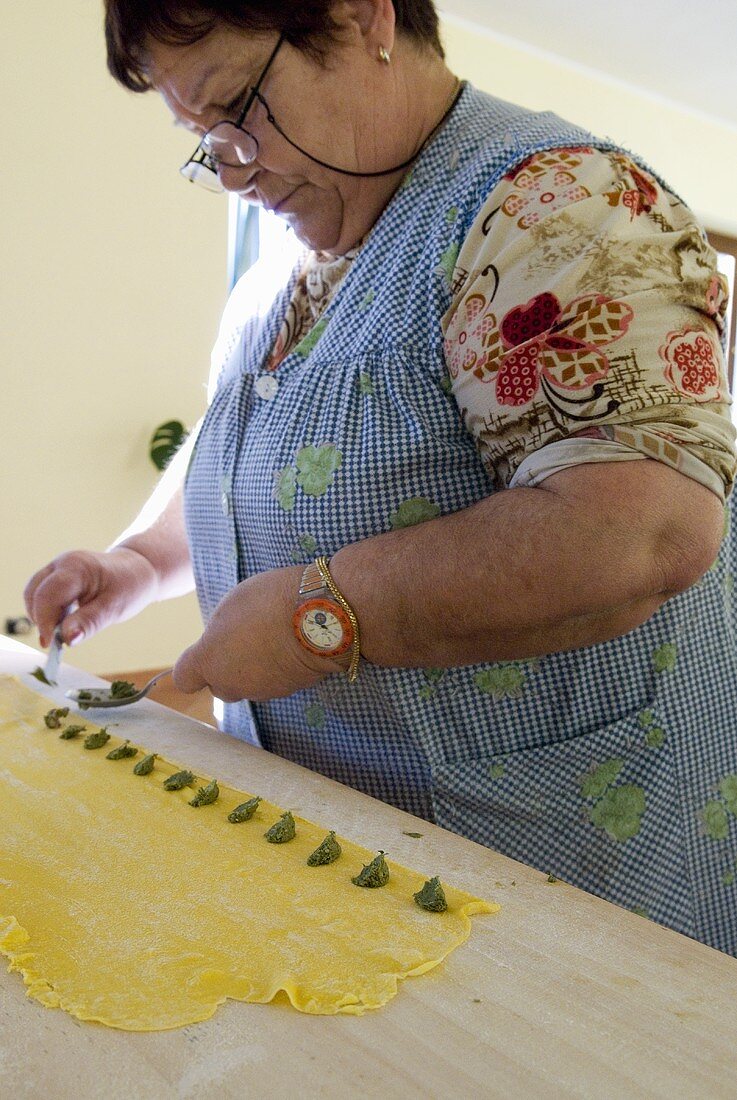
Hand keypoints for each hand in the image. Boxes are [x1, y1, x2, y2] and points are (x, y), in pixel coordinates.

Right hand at [24, 548, 159, 647]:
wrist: (138, 570)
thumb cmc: (129, 586)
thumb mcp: (114, 607)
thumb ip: (89, 622)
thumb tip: (67, 639)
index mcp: (76, 567)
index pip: (47, 596)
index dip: (44, 621)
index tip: (50, 644)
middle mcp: (62, 564)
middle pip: (35, 594)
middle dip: (41, 620)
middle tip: (57, 642)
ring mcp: (57, 568)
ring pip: (34, 595)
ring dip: (42, 616)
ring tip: (62, 631)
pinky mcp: (56, 576)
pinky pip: (41, 595)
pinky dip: (47, 611)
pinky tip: (63, 622)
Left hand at [173, 566, 334, 701]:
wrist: (320, 616)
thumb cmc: (269, 601)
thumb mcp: (231, 604)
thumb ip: (219, 630)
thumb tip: (222, 641)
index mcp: (209, 661)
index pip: (184, 679)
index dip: (193, 667)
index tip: (205, 651)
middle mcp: (232, 684)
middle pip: (219, 685)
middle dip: (227, 668)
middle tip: (242, 640)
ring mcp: (262, 690)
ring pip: (249, 685)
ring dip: (254, 668)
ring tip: (272, 637)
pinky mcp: (289, 690)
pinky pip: (275, 681)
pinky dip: (279, 669)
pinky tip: (290, 644)